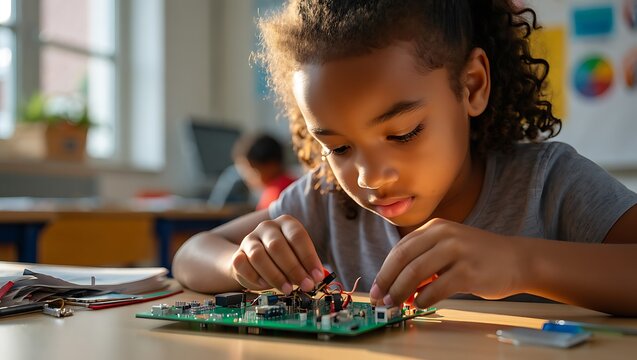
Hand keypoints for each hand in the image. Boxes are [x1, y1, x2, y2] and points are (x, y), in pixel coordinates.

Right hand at [230, 214, 324, 293]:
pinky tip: (264, 284)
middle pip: (277, 246)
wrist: (253, 261)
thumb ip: (306, 266)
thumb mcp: (297, 257)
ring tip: (288, 289)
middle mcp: (267, 227)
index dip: (309, 258)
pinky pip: (242, 265)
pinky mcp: (237, 254)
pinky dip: (254, 277)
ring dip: (275, 275)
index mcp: (285, 223)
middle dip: (293, 269)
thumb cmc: (281, 259)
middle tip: (305, 285)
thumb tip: (316, 278)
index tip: (316, 276)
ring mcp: (249, 239)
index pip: (297, 236)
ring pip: (258, 256)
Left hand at [370, 218, 527, 307]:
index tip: (377, 287)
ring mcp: (456, 251)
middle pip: (403, 259)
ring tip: (396, 305)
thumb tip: (396, 285)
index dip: (384, 269)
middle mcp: (444, 235)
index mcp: (435, 227)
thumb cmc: (479, 256)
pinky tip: (419, 304)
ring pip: (415, 273)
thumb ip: (424, 259)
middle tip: (380, 299)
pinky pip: (436, 288)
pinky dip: (423, 299)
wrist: (518, 259)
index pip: (400, 248)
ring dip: (401, 292)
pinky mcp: (468, 271)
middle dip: (387, 281)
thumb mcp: (449, 246)